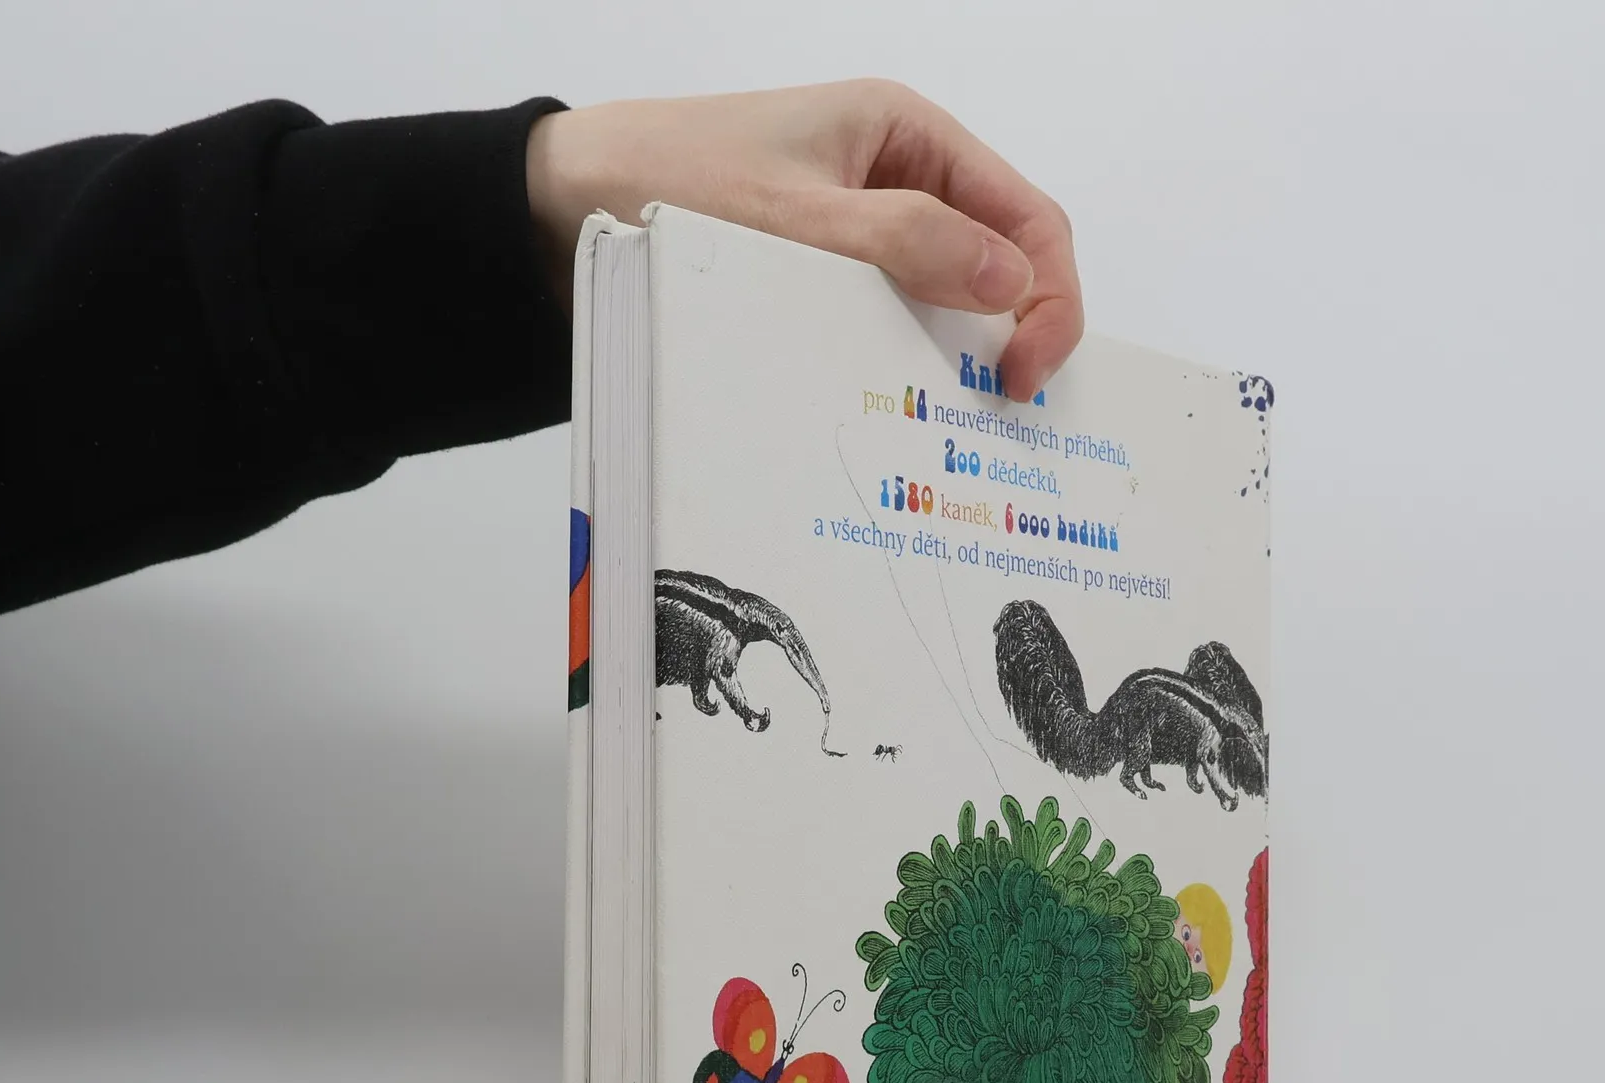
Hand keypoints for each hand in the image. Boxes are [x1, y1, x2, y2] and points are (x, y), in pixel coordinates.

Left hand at [526, 80, 1081, 398]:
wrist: (556, 212)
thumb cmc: (666, 183)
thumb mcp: (796, 220)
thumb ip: (908, 245)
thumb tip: (1012, 283)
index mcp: (905, 134)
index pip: (1027, 218)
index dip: (1048, 300)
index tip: (1021, 377)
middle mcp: (894, 179)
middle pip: (997, 265)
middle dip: (1009, 337)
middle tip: (993, 416)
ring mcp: (859, 232)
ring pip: (942, 304)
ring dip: (951, 361)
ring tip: (944, 427)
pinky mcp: (821, 279)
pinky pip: (886, 325)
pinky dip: (899, 368)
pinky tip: (890, 413)